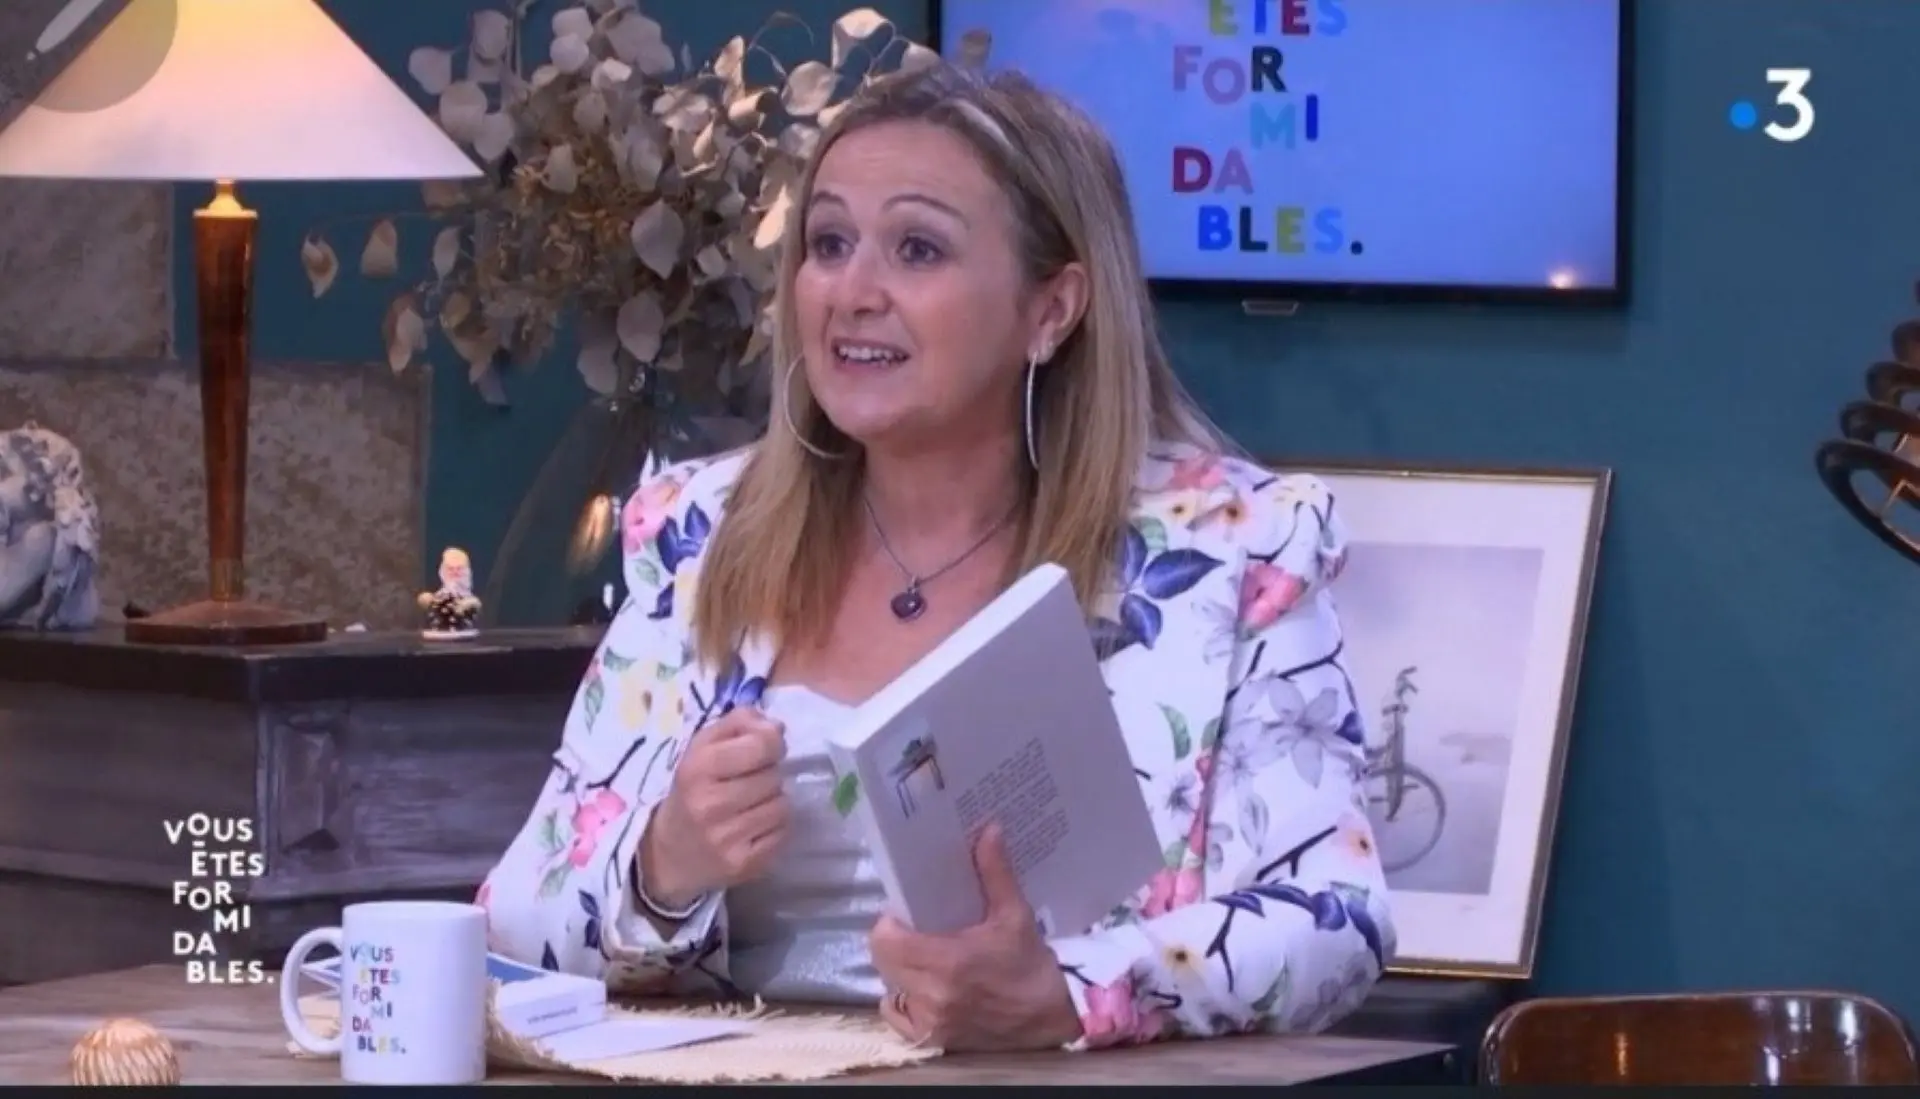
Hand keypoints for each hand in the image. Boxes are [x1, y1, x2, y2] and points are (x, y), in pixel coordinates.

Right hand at [638, 707, 788, 909]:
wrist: (667, 854)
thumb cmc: (692, 791)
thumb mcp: (702, 748)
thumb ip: (738, 723)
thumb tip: (777, 726)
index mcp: (699, 768)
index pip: (763, 744)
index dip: (771, 743)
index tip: (764, 749)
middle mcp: (711, 804)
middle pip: (774, 777)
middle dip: (768, 775)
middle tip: (750, 782)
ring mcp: (727, 838)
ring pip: (782, 806)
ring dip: (773, 802)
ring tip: (752, 805)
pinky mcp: (744, 865)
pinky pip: (782, 834)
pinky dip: (775, 828)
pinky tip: (754, 827)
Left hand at [869, 824, 1082, 1051]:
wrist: (1052, 1022)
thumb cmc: (1031, 967)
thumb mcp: (1015, 916)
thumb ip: (995, 873)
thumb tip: (988, 829)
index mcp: (947, 962)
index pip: (884, 940)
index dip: (889, 922)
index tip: (906, 912)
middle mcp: (931, 995)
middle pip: (883, 960)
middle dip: (894, 942)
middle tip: (916, 930)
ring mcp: (929, 1021)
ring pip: (890, 985)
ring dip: (900, 969)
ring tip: (923, 956)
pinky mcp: (932, 1039)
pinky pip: (898, 1016)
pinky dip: (904, 1001)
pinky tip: (924, 988)